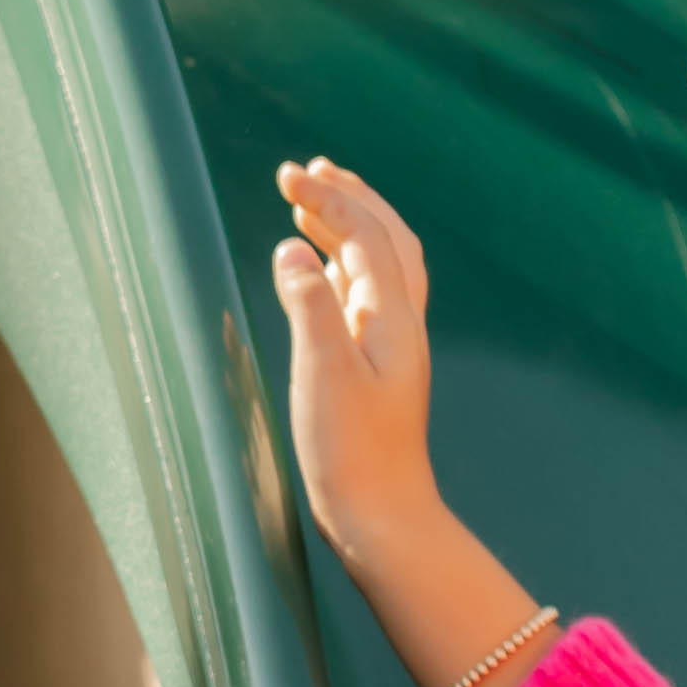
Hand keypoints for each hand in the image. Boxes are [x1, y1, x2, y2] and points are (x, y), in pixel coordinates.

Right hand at [269, 162, 560, 686]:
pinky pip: (365, 299)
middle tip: (309, 170)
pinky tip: (320, 266)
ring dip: (350, 228)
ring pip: (379, 267)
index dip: (328, 198)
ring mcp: (391, 347)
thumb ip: (309, 306)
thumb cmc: (351, 451)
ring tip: (311, 202)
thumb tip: (294, 248)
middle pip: (388, 240)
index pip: (366, 234)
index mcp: (393, 317)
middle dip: (350, 198)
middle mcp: (400, 325)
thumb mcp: (322, 372)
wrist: (381, 516)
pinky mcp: (376, 370)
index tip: (286, 176)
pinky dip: (343, 267)